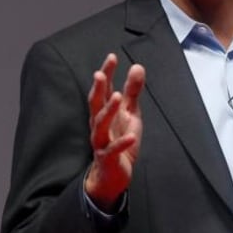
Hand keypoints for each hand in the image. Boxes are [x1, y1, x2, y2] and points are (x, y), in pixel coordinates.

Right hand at [84, 53, 145, 211]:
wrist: (113, 175)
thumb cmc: (120, 141)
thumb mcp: (131, 114)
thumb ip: (133, 92)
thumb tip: (137, 66)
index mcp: (105, 112)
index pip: (104, 89)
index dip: (107, 73)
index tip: (112, 57)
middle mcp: (99, 124)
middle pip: (95, 103)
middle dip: (99, 88)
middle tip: (101, 73)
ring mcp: (101, 141)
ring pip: (100, 124)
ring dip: (108, 110)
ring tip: (117, 97)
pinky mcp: (107, 158)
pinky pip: (112, 149)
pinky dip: (121, 143)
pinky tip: (131, 136)